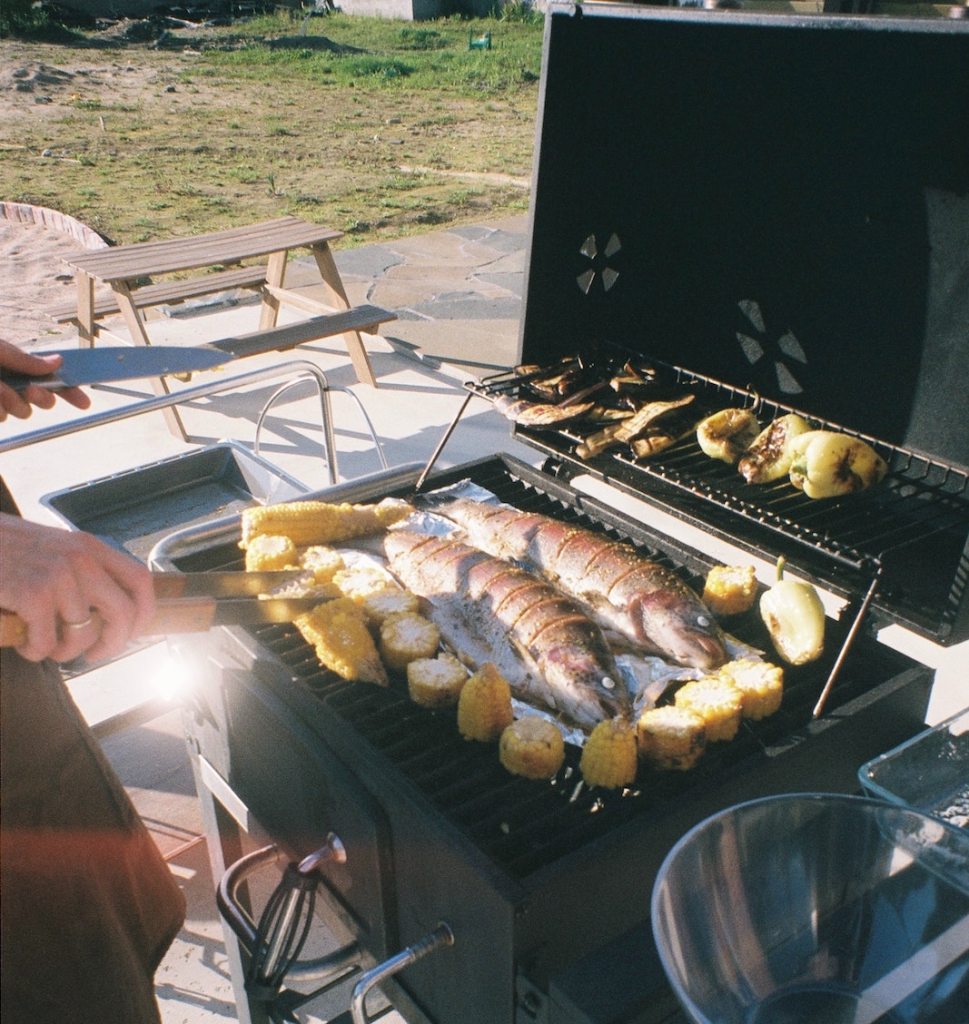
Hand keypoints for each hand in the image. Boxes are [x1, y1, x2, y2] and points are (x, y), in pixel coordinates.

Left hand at [0, 339, 90, 421]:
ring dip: (12, 402)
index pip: (51, 377)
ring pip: (24, 411)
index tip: (84, 402)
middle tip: (31, 390)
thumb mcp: (0, 352)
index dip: (69, 388)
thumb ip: (25, 358)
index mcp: (18, 365)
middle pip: (45, 399)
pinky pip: (3, 417)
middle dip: (42, 397)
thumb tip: (58, 361)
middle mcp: (14, 383)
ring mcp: (3, 399)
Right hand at [0, 514, 155, 662]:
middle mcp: (81, 559)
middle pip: (123, 612)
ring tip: (47, 646)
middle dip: (113, 642)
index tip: (133, 632)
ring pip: (82, 633)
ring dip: (64, 651)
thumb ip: (82, 571)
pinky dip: (37, 651)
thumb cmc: (4, 549)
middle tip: (94, 655)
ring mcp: (58, 575)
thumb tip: (106, 612)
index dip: (143, 612)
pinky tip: (25, 643)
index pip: (140, 580)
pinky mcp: (32, 593)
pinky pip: (47, 641)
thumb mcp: (53, 550)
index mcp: (90, 547)